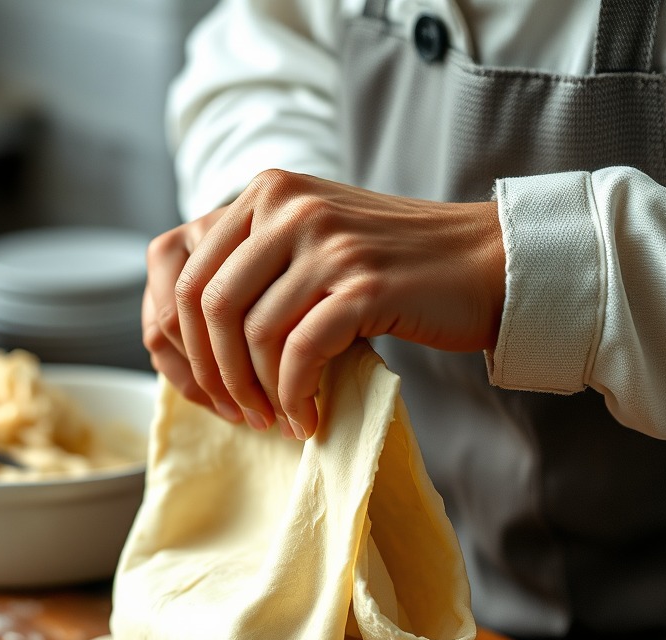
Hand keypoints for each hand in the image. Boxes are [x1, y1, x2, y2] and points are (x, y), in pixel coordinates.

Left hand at [143, 170, 505, 438]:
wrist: (482, 262)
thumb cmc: (390, 266)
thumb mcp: (311, 239)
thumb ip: (253, 261)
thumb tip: (184, 332)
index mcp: (266, 193)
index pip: (184, 276)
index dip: (185, 347)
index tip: (211, 390)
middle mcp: (289, 205)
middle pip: (210, 308)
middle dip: (216, 375)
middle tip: (240, 414)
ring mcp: (328, 242)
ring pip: (254, 335)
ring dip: (258, 394)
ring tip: (276, 420)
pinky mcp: (365, 285)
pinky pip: (301, 353)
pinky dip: (295, 396)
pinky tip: (308, 416)